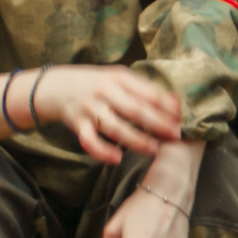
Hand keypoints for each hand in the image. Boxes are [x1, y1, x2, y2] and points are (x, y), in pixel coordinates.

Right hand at [34, 64, 183, 164]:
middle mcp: (105, 91)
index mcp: (119, 78)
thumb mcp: (118, 79)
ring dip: (135, 140)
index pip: (147, 92)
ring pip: (115, 127)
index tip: (180, 118)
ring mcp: (90, 108)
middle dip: (157, 124)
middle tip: (175, 136)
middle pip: (135, 110)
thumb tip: (174, 102)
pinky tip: (117, 159)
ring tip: (153, 149)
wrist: (57, 86)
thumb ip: (143, 89)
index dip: (165, 106)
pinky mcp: (77, 124)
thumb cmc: (97, 84)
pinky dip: (102, 151)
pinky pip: (90, 141)